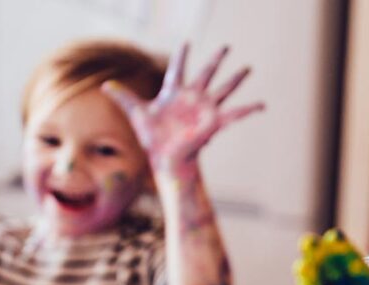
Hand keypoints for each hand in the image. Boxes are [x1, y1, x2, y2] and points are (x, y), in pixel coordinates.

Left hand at [102, 43, 263, 176]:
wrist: (166, 158)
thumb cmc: (153, 138)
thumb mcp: (137, 113)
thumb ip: (124, 97)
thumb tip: (105, 86)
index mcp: (175, 93)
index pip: (178, 69)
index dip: (182, 55)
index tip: (186, 42)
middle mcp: (193, 98)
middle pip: (207, 73)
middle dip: (216, 60)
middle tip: (226, 46)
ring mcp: (205, 108)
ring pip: (224, 89)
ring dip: (236, 79)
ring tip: (247, 68)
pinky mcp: (214, 121)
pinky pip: (236, 113)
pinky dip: (250, 109)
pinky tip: (263, 105)